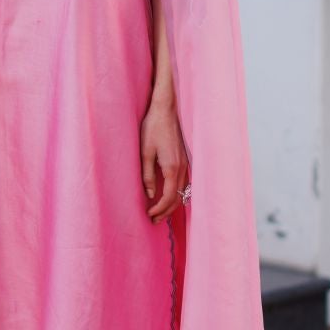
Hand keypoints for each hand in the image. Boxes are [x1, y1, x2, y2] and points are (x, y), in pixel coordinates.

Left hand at [140, 95, 188, 221]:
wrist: (165, 109)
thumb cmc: (153, 128)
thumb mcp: (145, 152)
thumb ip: (147, 175)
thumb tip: (150, 194)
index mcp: (172, 167)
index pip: (169, 197)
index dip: (160, 209)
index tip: (150, 215)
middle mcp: (182, 168)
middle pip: (178, 198)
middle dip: (166, 211)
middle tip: (154, 220)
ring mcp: (185, 163)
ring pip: (182, 191)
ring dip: (172, 203)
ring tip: (160, 212)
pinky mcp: (184, 159)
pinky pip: (183, 183)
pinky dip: (177, 193)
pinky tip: (168, 195)